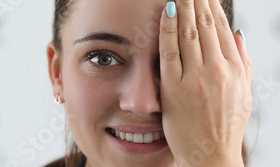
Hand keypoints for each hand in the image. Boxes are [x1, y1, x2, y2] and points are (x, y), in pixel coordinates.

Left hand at [158, 0, 250, 165]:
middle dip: (198, 1)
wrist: (212, 155)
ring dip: (185, 8)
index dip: (212, 7)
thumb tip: (239, 34)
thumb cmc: (226, 125)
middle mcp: (218, 70)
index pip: (222, 29)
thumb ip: (242, 62)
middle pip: (206, 26)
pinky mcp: (175, 89)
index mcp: (234, 69)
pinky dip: (169, 30)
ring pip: (190, 35)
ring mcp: (196, 79)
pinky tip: (167, 13)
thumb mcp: (243, 93)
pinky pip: (170, 53)